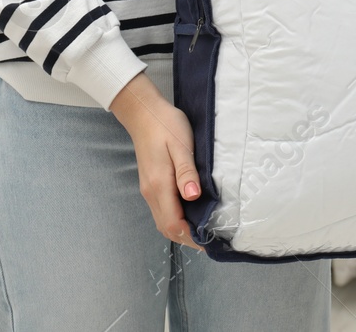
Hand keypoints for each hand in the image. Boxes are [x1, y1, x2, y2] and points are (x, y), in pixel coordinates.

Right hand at [110, 73, 205, 250]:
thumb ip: (186, 172)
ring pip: (163, 221)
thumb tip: (193, 197)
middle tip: (211, 240)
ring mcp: (149, 189)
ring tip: (204, 230)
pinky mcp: (151, 184)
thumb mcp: (181, 145)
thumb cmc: (166, 126)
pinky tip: (191, 213)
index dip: (191, 237)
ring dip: (181, 230)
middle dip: (187, 238)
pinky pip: (162, 210)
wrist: (144, 113)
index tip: (210, 242)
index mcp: (159, 185)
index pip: (173, 223)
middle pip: (167, 228)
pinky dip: (176, 218)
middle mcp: (151, 192)